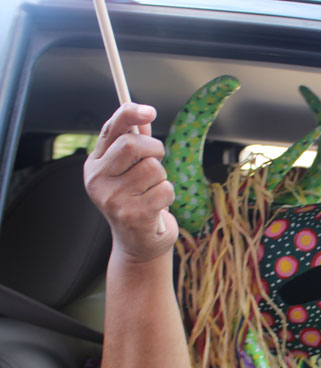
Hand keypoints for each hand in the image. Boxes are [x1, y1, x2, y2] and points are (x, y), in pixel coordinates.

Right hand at [84, 102, 177, 262]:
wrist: (139, 245)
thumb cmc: (137, 204)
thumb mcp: (131, 173)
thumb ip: (135, 145)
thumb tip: (143, 117)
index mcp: (95, 166)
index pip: (109, 130)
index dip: (130, 115)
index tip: (150, 110)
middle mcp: (98, 181)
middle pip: (132, 145)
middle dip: (154, 149)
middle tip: (157, 161)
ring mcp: (114, 199)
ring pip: (153, 168)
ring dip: (162, 178)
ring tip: (153, 192)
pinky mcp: (134, 214)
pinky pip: (165, 188)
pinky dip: (168, 195)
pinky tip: (158, 207)